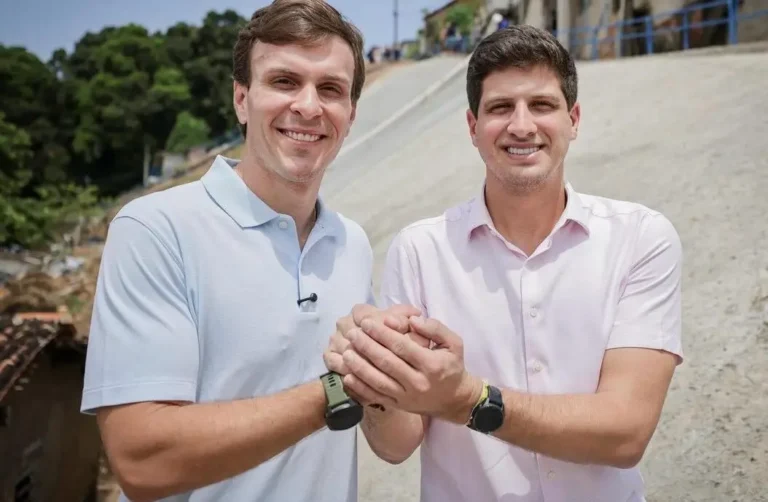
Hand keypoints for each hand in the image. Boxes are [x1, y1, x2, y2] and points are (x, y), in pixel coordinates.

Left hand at [342, 316, 482, 422]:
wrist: (454, 400)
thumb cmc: (452, 366)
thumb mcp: (454, 343)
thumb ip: (435, 328)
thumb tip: (412, 320)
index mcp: (431, 364)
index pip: (402, 347)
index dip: (382, 334)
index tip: (366, 323)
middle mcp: (418, 382)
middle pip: (387, 363)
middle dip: (367, 347)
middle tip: (352, 334)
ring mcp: (407, 397)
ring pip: (378, 381)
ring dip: (359, 367)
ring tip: (346, 352)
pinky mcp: (398, 406)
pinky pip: (376, 397)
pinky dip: (360, 389)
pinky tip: (347, 377)